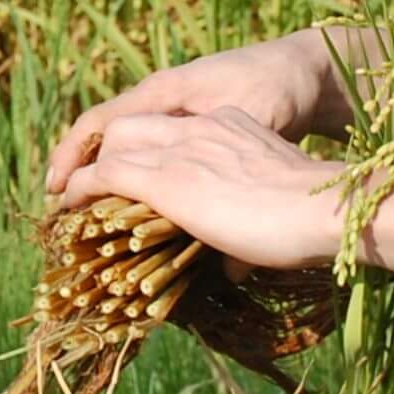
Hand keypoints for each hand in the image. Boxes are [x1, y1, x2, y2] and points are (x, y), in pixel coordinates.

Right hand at [46, 32, 345, 195]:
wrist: (307, 68)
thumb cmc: (279, 89)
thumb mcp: (256, 124)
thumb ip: (234, 171)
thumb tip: (226, 252)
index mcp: (164, 93)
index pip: (97, 123)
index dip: (72, 159)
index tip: (57, 195)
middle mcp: (162, 97)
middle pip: (103, 133)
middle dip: (79, 170)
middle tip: (64, 213)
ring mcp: (176, 107)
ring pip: (126, 140)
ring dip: (106, 171)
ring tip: (92, 211)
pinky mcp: (192, 119)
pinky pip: (150, 143)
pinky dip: (136, 167)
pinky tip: (141, 197)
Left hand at [53, 108, 345, 269]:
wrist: (323, 207)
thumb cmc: (315, 215)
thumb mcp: (276, 197)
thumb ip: (250, 217)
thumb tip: (234, 268)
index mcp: (229, 126)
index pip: (169, 128)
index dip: (143, 149)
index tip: (132, 178)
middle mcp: (200, 128)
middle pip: (131, 126)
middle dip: (106, 153)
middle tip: (92, 187)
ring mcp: (181, 152)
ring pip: (113, 147)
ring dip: (88, 174)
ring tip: (73, 202)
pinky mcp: (166, 181)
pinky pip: (107, 176)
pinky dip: (82, 192)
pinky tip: (69, 209)